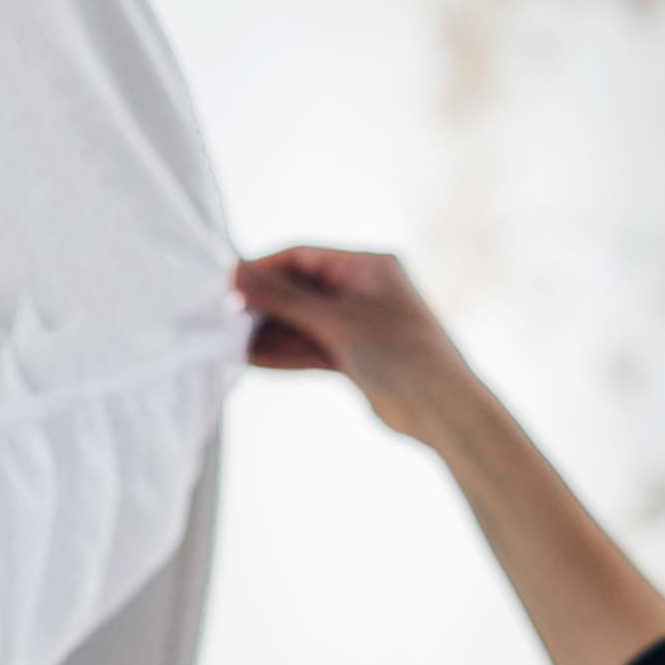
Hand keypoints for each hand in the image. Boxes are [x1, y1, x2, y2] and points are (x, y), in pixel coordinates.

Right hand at [234, 246, 479, 443]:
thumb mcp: (335, 320)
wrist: (443, 408)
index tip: (226, 283)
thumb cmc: (399, 352)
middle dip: (262, 303)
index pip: (302, 256)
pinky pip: (311, 349)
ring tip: (228, 341)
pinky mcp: (355, 357)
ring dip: (269, 332)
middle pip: (299, 289)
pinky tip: (251, 360)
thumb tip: (237, 275)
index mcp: (367, 265)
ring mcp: (358, 325)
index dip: (262, 268)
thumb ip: (284, 299)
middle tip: (221, 315)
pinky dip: (284, 353)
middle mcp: (362, 290)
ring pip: (302, 323)